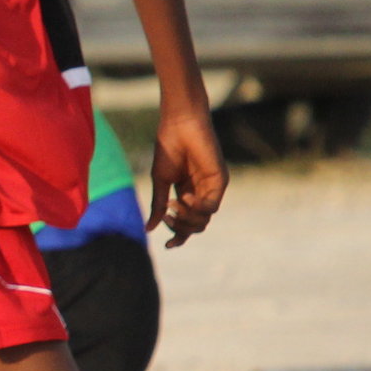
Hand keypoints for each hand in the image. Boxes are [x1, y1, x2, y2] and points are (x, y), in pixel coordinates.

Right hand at [145, 106, 226, 247]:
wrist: (179, 125)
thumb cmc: (168, 147)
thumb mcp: (160, 181)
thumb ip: (158, 205)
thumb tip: (149, 229)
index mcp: (186, 193)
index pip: (186, 223)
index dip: (178, 236)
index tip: (167, 245)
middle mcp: (201, 193)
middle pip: (196, 225)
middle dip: (180, 228)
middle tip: (167, 215)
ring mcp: (212, 188)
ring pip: (204, 219)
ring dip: (186, 219)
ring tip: (172, 205)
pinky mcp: (220, 180)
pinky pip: (211, 206)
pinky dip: (197, 208)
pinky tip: (184, 198)